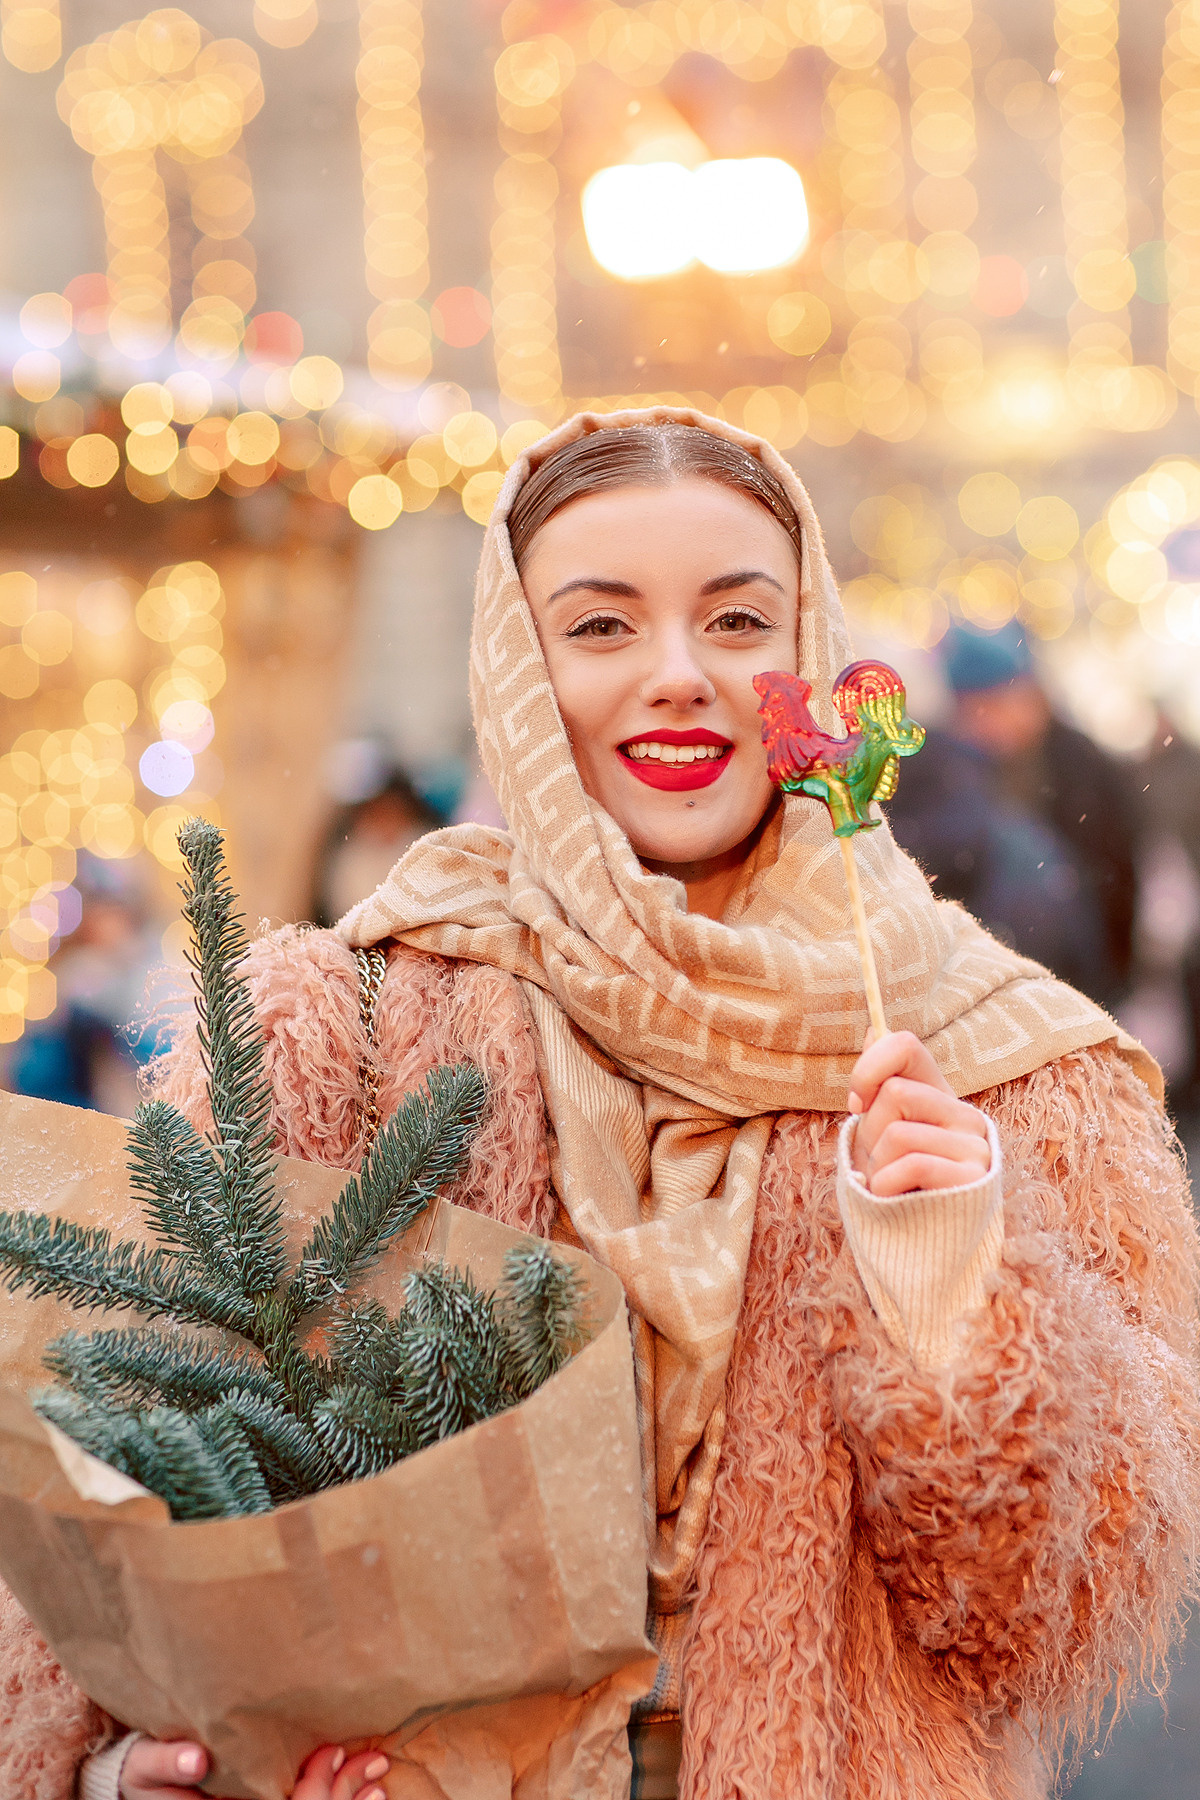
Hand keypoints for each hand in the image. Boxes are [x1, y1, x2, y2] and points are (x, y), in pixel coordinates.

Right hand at [120, 1738, 390, 1799]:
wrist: (134, 1784)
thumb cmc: (139, 1772)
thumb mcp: (145, 1765)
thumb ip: (168, 1762)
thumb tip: (197, 1758)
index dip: (314, 1790)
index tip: (336, 1753)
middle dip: (341, 1796)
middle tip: (377, 1763)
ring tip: (380, 1778)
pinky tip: (365, 1791)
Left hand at [848, 1030, 989, 1197]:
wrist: (919, 1246)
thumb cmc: (895, 1183)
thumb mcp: (880, 1132)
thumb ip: (880, 1086)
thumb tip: (873, 1028)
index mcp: (939, 1094)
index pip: (905, 1045)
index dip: (869, 1068)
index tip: (857, 1103)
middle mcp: (964, 1113)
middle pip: (896, 1093)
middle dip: (870, 1131)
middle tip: (880, 1160)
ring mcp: (975, 1146)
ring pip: (898, 1134)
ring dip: (877, 1167)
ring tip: (888, 1185)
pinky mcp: (974, 1179)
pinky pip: (911, 1166)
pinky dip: (885, 1187)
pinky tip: (894, 1199)